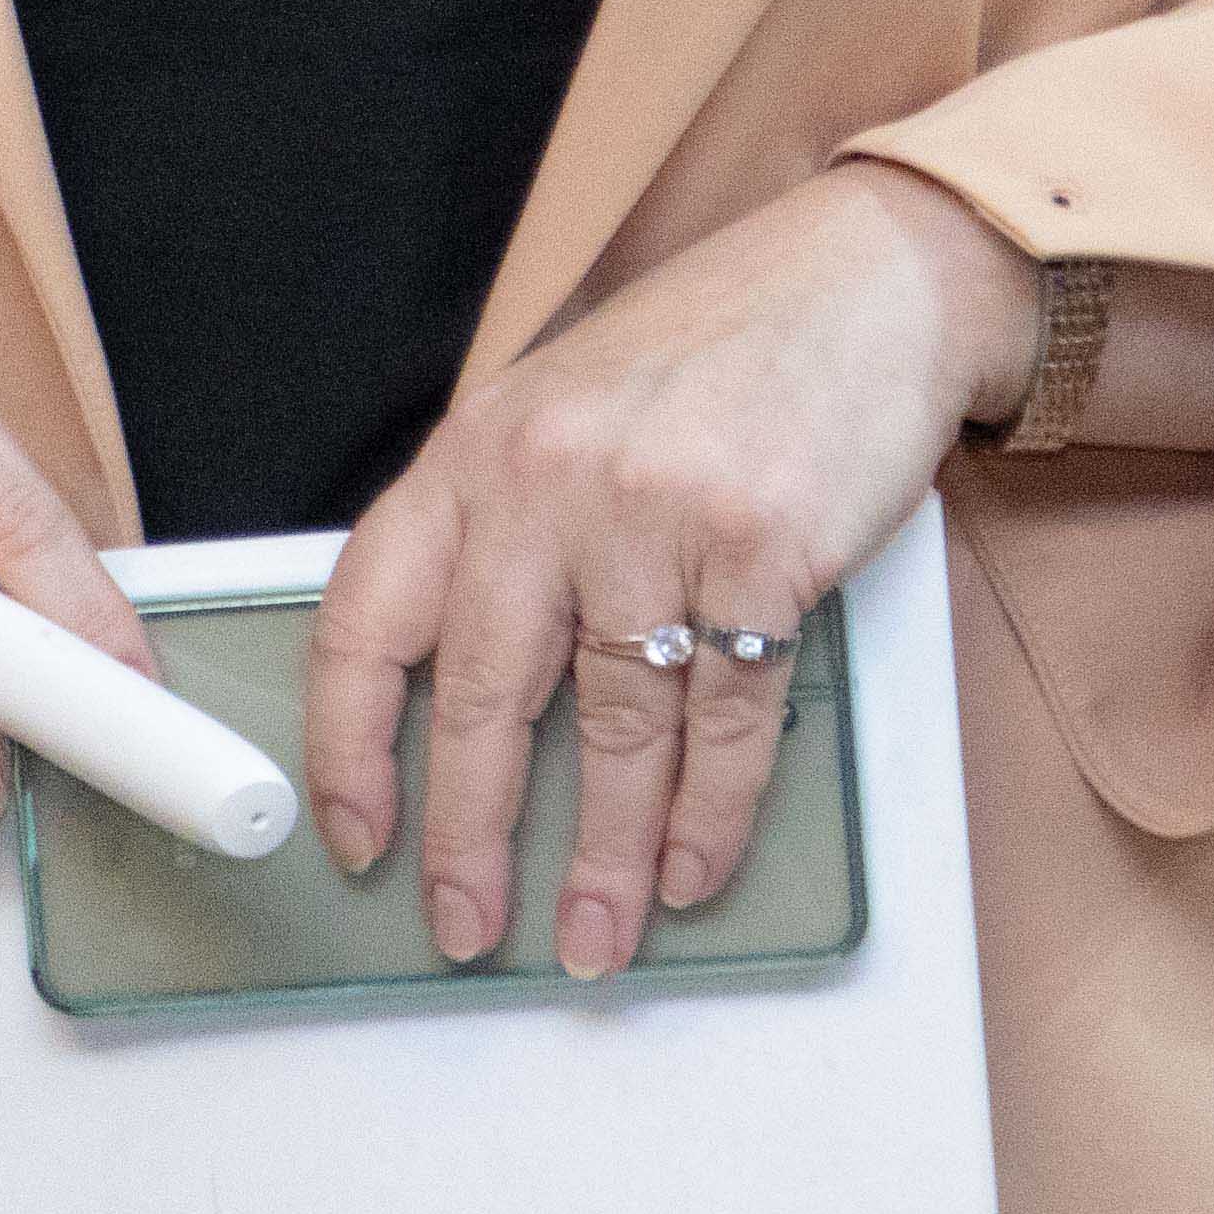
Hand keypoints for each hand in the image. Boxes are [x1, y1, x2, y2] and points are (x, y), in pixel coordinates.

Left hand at [299, 161, 1033, 978]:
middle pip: (479, 698)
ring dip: (604, 856)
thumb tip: (457, 697)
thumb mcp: (561, 409)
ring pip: (611, 729)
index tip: (357, 837)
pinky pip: (724, 716)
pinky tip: (691, 868)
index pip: (366, 618)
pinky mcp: (762, 548)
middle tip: (465, 929)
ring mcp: (655, 516)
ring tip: (596, 934)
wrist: (867, 279)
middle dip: (469, 838)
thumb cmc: (713, 352)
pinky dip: (709, 813)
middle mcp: (546, 483)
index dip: (346, 745)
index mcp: (475, 453)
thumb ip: (504, 526)